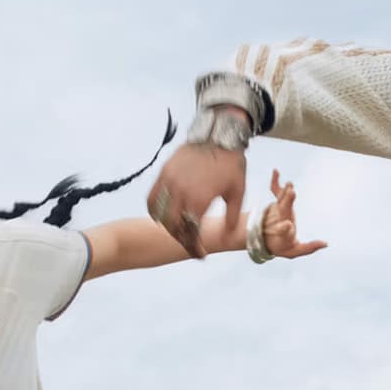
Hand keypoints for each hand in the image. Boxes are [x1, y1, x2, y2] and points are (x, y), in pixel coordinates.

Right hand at [147, 143, 245, 258]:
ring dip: (169, 227)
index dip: (195, 247)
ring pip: (161, 214)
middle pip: (173, 226)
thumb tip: (228, 237)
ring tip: (179, 230)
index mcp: (200, 198)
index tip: (200, 255)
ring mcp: (170, 181)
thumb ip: (232, 216)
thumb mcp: (238, 191)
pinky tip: (163, 217)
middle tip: (191, 243)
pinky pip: (152, 197)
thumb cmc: (231, 163)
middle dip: (182, 238)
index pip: (191, 231)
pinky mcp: (164, 172)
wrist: (219, 133)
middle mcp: (181, 191)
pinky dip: (155, 210)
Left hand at [262, 170, 326, 259]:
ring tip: (289, 183)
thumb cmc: (282, 246)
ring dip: (285, 191)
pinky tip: (275, 171)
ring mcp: (278, 210)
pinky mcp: (277, 203)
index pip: (283, 231)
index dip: (284, 228)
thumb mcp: (294, 251)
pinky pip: (275, 191)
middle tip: (292, 192)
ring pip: (281, 199)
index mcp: (282, 234)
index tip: (287, 225)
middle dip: (287, 201)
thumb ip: (309, 248)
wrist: (263, 238)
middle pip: (283, 210)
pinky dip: (275, 181)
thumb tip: (326, 243)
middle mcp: (279, 220)